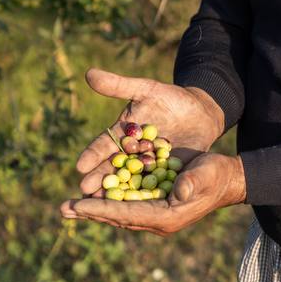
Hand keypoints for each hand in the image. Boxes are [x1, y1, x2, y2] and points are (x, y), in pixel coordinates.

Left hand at [59, 152, 246, 233]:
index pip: (127, 214)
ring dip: (94, 209)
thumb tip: (178, 190)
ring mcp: (154, 213)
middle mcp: (156, 219)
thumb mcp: (207, 175)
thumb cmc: (217, 175)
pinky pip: (124, 204)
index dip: (102, 209)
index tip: (80, 205)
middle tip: (63, 209)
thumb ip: (193, 182)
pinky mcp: (153, 204)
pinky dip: (106, 200)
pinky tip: (91, 195)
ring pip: (117, 212)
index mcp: (166, 217)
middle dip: (90, 212)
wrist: (225, 179)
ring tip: (68, 207)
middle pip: (116, 217)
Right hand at [72, 68, 224, 198]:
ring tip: (103, 206)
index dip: (92, 155)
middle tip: (85, 192)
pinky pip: (154, 186)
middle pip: (112, 168)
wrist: (200, 111)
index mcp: (121, 134)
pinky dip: (145, 196)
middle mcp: (130, 154)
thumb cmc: (171, 98)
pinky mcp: (164, 175)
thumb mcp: (146, 89)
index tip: (80, 166)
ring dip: (117, 192)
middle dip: (99, 179)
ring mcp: (146, 167)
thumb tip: (88, 73)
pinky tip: (137, 208)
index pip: (103, 146)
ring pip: (129, 181)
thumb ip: (119, 85)